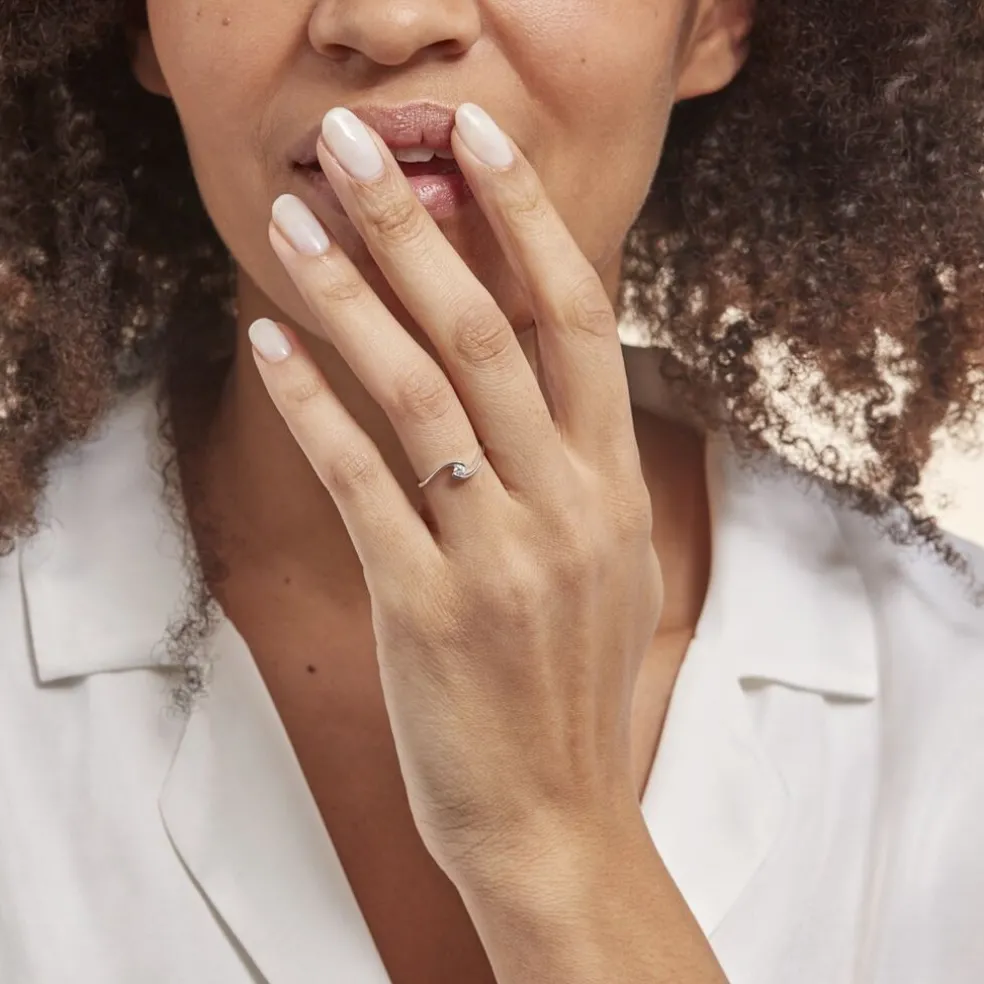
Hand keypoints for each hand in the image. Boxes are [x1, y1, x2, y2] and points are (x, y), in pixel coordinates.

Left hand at [250, 103, 662, 885]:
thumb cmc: (574, 689)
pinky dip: (311, 405)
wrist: (557, 817)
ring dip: (347, 297)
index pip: (579, 319)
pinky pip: (360, 480)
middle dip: (417, 226)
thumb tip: (535, 379)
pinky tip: (272, 346)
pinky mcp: (423, 607)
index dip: (529, 222)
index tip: (481, 145)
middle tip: (356, 149)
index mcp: (614, 486)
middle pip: (487, 331)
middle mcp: (565, 505)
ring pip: (416, 392)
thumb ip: (582, 469)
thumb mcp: (611, 564)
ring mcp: (497, 557)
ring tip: (291, 227)